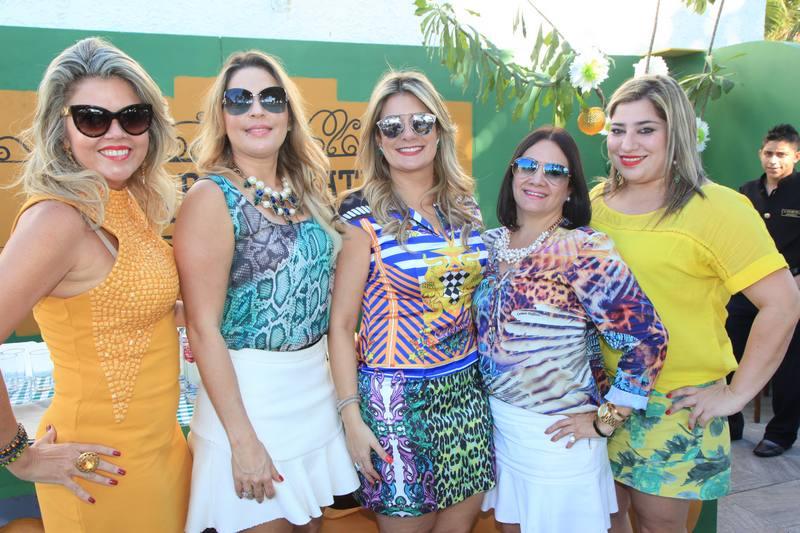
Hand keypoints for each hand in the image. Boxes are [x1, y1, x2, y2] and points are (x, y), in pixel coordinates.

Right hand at [7, 425, 122, 503]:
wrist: (25, 460)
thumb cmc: (36, 450)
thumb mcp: (46, 439)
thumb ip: (53, 434)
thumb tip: (52, 426)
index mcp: (73, 447)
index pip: (94, 448)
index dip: (107, 450)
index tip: (119, 453)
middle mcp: (73, 457)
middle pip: (96, 462)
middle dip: (111, 467)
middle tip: (123, 471)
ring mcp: (68, 468)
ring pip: (90, 474)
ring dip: (103, 479)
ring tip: (115, 482)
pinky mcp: (61, 478)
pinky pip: (75, 487)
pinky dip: (84, 494)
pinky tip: (92, 500)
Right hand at [231, 438, 282, 502]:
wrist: (244, 444)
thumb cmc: (257, 449)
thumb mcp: (269, 461)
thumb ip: (274, 472)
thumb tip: (279, 479)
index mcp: (266, 476)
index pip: (269, 491)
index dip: (270, 495)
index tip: (270, 495)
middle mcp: (256, 480)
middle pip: (259, 494)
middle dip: (260, 497)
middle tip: (260, 498)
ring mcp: (246, 480)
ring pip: (249, 494)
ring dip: (251, 496)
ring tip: (252, 495)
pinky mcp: (237, 478)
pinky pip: (238, 490)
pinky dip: (240, 494)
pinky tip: (241, 494)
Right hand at [342, 416, 391, 484]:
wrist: (352, 424)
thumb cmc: (363, 432)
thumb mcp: (374, 442)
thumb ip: (381, 452)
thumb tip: (390, 460)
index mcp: (364, 456)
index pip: (370, 469)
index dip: (374, 475)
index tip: (379, 479)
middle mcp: (357, 457)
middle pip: (363, 470)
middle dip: (368, 477)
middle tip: (373, 483)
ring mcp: (352, 454)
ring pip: (358, 467)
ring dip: (363, 473)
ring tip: (367, 476)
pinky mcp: (350, 450)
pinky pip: (354, 462)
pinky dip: (358, 467)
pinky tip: (359, 465)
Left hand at [545, 412, 603, 447]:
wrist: (602, 421)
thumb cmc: (597, 417)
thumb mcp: (588, 414)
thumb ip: (583, 416)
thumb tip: (583, 418)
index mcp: (575, 415)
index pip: (563, 416)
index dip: (556, 418)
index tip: (549, 419)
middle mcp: (574, 421)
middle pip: (559, 424)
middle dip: (552, 428)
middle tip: (546, 432)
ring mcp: (576, 427)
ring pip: (563, 431)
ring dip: (557, 436)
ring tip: (552, 440)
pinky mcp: (580, 433)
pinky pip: (573, 439)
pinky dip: (569, 443)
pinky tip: (567, 447)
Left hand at [667, 380, 746, 429]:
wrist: (735, 393)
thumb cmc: (729, 390)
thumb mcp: (719, 385)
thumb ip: (716, 384)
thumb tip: (719, 379)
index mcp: (701, 391)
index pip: (685, 390)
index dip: (675, 392)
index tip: (668, 395)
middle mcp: (700, 398)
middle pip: (683, 402)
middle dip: (674, 407)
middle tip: (667, 412)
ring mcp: (704, 405)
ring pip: (692, 414)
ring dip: (690, 421)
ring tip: (689, 427)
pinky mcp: (710, 411)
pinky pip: (702, 420)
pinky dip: (701, 424)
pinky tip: (702, 427)